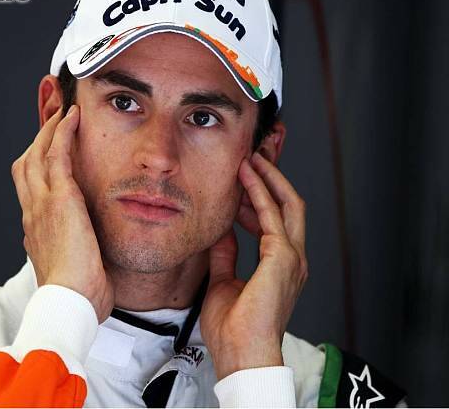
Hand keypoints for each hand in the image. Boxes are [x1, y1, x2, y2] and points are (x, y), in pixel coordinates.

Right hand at [10, 105, 113, 322]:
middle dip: (37, 140)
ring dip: (48, 129)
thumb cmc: (75, 294)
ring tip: (62, 111)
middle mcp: (33, 211)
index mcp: (35, 228)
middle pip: (26, 164)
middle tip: (49, 120)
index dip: (35, 166)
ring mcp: (42, 203)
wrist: (69, 302)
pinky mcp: (60, 198)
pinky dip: (62, 132)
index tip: (44, 152)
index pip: (29, 187)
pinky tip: (72, 116)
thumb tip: (72, 252)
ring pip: (37, 154)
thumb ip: (67, 254)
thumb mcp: (67, 270)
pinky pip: (57, 154)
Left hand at [200, 151, 307, 379]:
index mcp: (281, 266)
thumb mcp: (223, 281)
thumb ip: (225, 255)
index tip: (242, 181)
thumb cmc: (234, 329)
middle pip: (289, 206)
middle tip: (253, 158)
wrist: (241, 354)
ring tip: (249, 160)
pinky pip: (271, 215)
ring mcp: (291, 257)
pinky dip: (259, 192)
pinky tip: (246, 177)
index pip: (276, 221)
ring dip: (268, 179)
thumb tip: (221, 232)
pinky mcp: (283, 257)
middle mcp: (292, 259)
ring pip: (286, 204)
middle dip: (273, 178)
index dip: (261, 198)